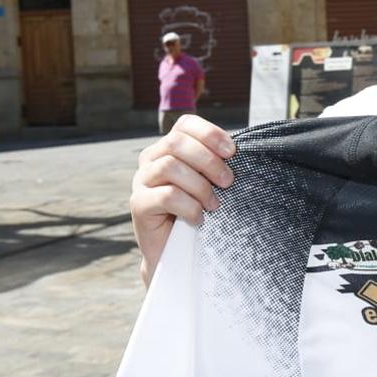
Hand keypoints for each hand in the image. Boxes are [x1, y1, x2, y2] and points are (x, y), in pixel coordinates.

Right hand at [130, 115, 235, 278]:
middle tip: (228, 182)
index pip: (185, 124)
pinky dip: (189, 207)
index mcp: (168, 148)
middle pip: (177, 143)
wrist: (178, 252)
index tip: (233, 152)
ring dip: (200, 186)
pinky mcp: (138, 204)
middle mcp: (150, 159)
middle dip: (209, 161)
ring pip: (170, 167)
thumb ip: (216, 163)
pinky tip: (199, 219)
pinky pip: (166, 196)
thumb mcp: (210, 182)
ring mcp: (141, 181)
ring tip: (214, 205)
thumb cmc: (199, 212)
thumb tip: (238, 149)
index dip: (210, 133)